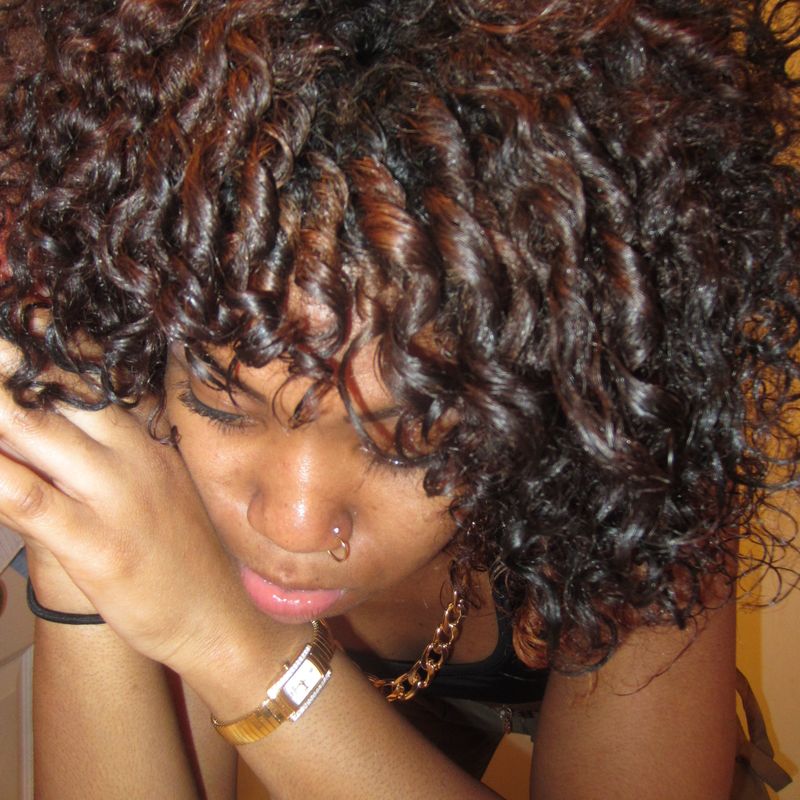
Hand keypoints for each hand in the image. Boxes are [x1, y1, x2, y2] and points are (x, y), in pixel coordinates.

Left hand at [0, 343, 248, 669]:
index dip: (49, 349)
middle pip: (63, 393)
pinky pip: (32, 502)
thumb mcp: (158, 494)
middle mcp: (133, 459)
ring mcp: (117, 500)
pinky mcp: (99, 547)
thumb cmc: (184, 557)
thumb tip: (64, 433)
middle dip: (11, 362)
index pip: (94, 382)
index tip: (19, 319)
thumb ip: (116, 460)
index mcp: (148, 443)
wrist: (217, 617)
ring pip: (41, 435)